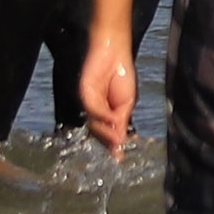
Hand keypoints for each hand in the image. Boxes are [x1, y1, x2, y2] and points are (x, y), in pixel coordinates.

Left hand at [76, 36, 136, 151]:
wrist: (115, 53)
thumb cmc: (123, 75)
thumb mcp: (127, 103)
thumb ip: (121, 121)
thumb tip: (121, 141)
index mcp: (107, 114)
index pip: (108, 133)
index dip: (113, 146)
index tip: (119, 159)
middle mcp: (96, 111)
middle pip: (99, 133)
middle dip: (109, 143)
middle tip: (118, 152)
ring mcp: (89, 104)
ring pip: (95, 124)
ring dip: (106, 132)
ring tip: (118, 139)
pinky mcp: (85, 95)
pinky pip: (94, 110)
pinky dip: (104, 116)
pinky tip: (114, 119)